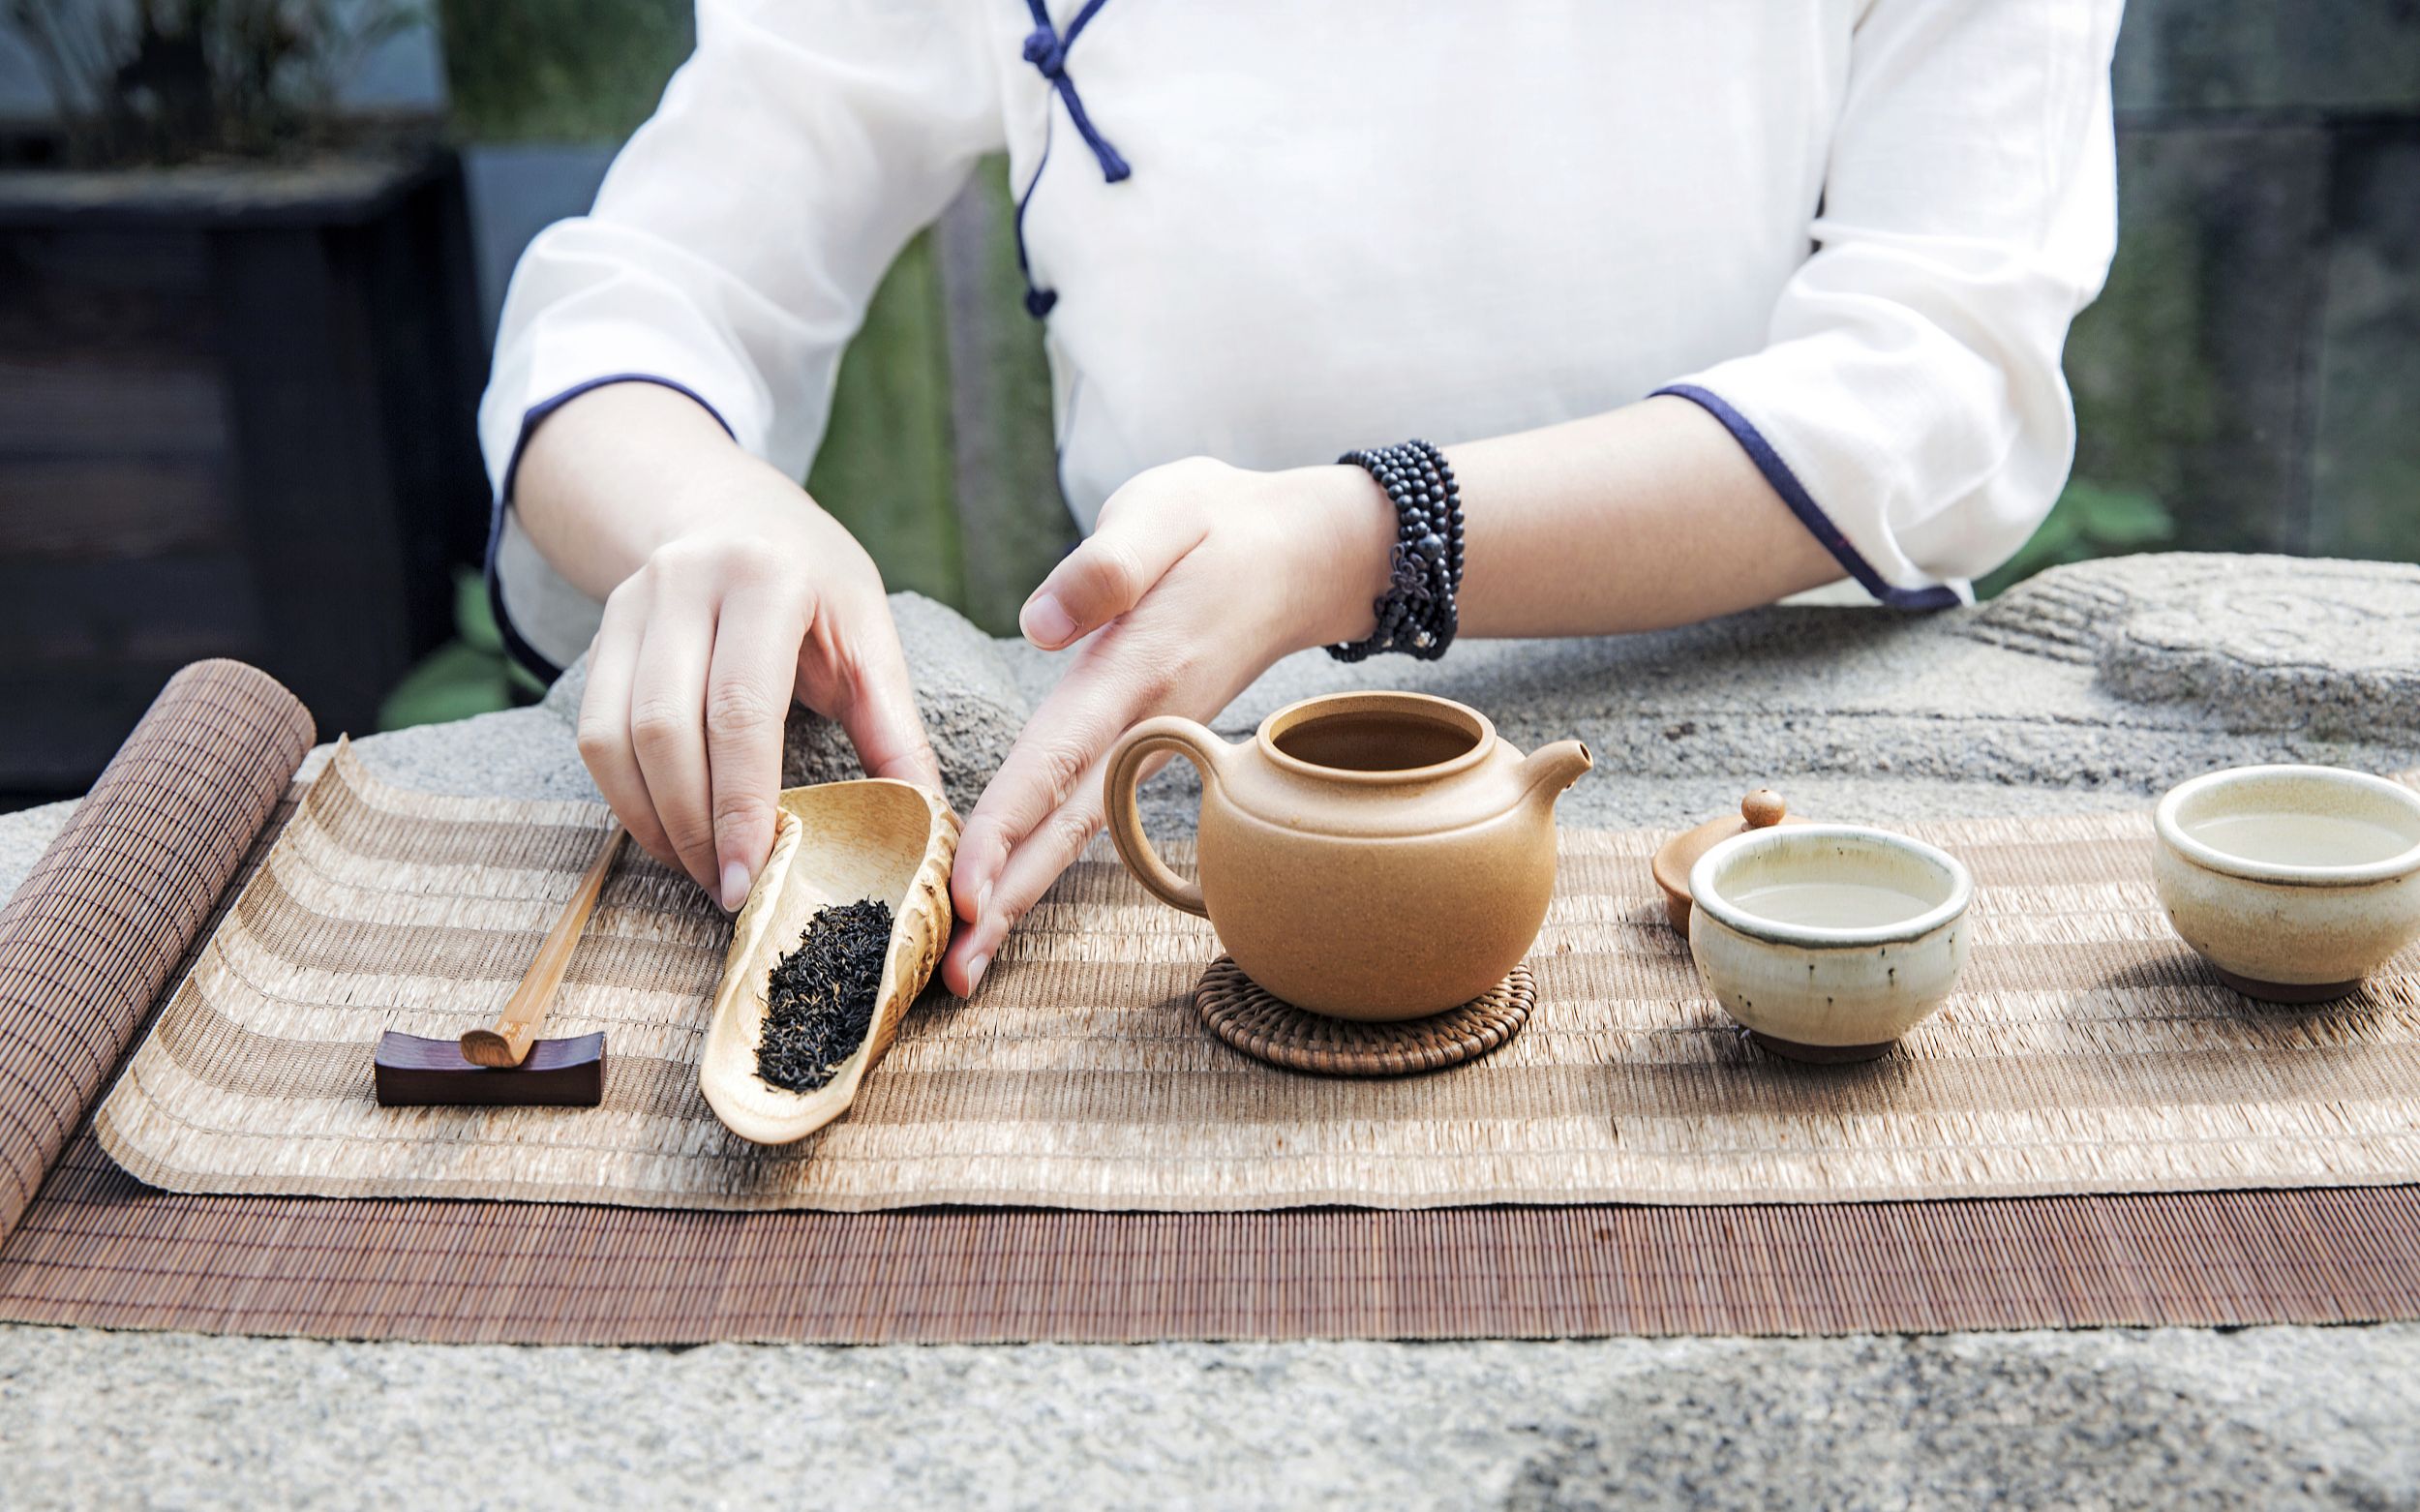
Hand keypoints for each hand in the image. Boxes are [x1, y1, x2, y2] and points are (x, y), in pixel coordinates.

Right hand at [576, 462, 940, 910]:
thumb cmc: (815, 580)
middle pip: (667, 729)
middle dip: (696, 825)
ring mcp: (630, 607)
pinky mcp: (600, 637)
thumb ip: (895, 727)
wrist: (732, 510)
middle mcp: (684, 584)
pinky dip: (627, 799)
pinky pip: (593, 736)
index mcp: (765, 579)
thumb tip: (928, 822)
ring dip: (656, 822)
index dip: (742, 802)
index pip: (740, 708)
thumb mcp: (868, 632)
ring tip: (706, 872)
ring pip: (616, 737)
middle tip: (734, 891)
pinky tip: (670, 835)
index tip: (754, 876)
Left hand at [941, 456, 1392, 994]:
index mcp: (1136, 665)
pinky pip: (1092, 809)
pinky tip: (1010, 893)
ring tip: (973, 960)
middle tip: (957, 974)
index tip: (963, 888)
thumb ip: (1107, 565)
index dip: (1010, 824)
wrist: (1307, 552)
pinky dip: (1049, 856)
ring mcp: (1155, 737)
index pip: (1059, 756)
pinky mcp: (1152, 739)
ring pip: (1081, 827)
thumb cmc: (1222, 523)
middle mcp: (1147, 719)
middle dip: (1011, 900)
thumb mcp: (1167, 507)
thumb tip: (1039, 624)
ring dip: (1026, 893)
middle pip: (1069, 823)